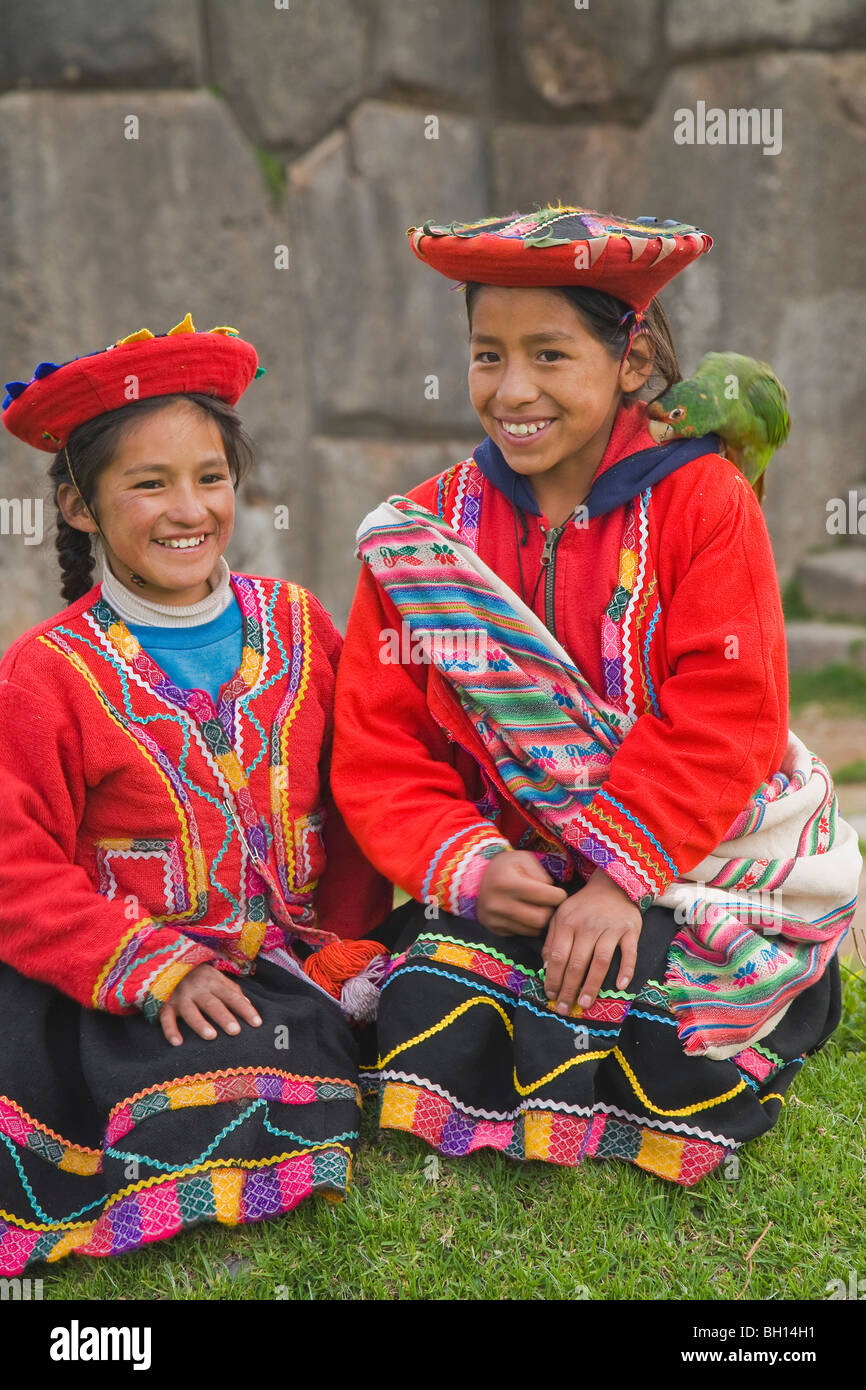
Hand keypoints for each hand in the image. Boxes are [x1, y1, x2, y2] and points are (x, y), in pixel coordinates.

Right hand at [159, 963, 262, 1046]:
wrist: (168, 962)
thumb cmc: (198, 975)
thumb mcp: (215, 977)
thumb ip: (231, 990)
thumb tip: (248, 1005)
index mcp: (213, 982)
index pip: (232, 996)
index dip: (244, 1009)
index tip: (257, 1023)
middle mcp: (197, 989)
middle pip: (212, 1004)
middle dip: (224, 1017)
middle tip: (236, 1031)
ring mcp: (180, 996)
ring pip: (190, 1011)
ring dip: (200, 1023)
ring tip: (211, 1036)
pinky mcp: (165, 1004)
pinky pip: (166, 1018)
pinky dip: (170, 1030)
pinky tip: (177, 1043)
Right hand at [476, 851, 566, 936]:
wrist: (478, 877)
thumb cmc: (506, 866)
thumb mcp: (523, 859)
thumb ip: (541, 874)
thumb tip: (552, 893)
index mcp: (506, 882)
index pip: (545, 896)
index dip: (558, 895)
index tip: (558, 893)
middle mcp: (497, 904)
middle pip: (540, 919)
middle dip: (550, 911)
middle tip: (548, 902)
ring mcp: (493, 919)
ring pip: (532, 930)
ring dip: (540, 920)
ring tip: (537, 908)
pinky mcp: (494, 929)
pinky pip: (522, 934)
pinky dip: (528, 926)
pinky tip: (525, 914)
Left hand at [542, 869, 641, 1014]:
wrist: (613, 885)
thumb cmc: (583, 906)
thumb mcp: (561, 916)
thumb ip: (552, 940)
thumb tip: (547, 967)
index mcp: (568, 922)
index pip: (558, 956)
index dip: (553, 978)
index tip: (551, 996)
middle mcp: (588, 926)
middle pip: (577, 963)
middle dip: (569, 989)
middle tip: (565, 1008)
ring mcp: (610, 928)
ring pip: (600, 961)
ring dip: (592, 985)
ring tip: (585, 1004)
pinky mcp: (630, 930)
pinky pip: (629, 953)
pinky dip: (626, 969)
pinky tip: (620, 986)